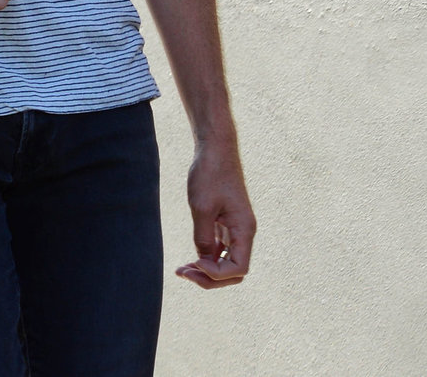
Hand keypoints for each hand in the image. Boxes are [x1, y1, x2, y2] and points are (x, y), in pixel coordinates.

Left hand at [175, 141, 255, 288]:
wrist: (215, 149)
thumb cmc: (211, 174)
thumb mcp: (202, 207)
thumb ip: (204, 237)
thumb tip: (203, 260)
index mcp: (244, 230)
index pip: (237, 269)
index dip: (216, 274)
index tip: (194, 263)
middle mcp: (244, 233)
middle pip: (233, 271)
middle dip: (209, 277)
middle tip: (183, 272)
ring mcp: (235, 228)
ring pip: (225, 261)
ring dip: (206, 269)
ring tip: (182, 269)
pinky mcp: (226, 222)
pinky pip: (220, 249)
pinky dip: (207, 257)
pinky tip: (190, 258)